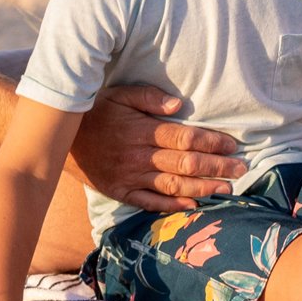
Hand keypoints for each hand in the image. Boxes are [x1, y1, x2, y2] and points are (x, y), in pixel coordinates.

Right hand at [66, 84, 245, 211]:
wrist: (60, 139)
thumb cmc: (96, 112)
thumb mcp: (120, 94)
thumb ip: (150, 97)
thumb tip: (179, 104)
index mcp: (142, 130)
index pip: (184, 138)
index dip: (211, 143)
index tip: (232, 146)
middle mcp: (138, 156)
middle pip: (185, 163)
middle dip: (216, 167)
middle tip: (240, 169)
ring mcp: (129, 177)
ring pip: (172, 185)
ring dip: (202, 188)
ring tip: (226, 189)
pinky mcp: (121, 192)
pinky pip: (150, 202)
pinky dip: (172, 205)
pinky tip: (193, 206)